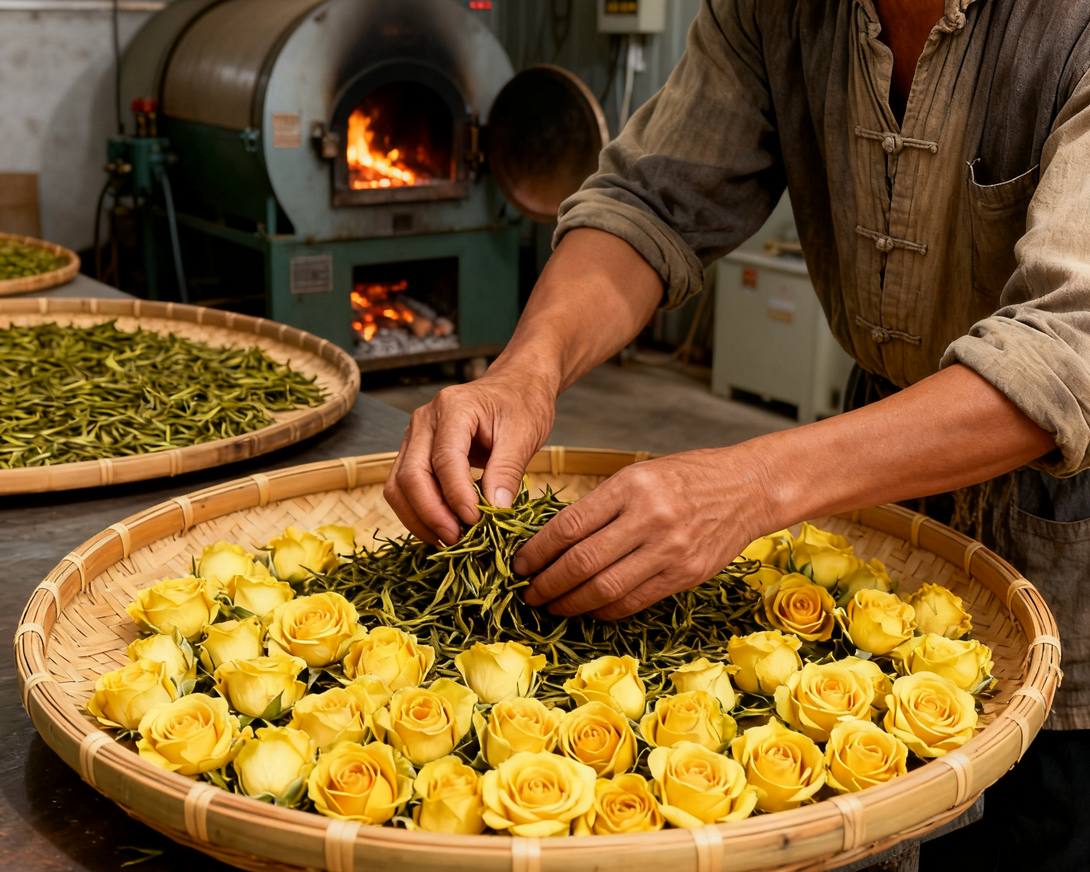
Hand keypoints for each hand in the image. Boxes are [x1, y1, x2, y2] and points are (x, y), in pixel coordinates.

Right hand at [384, 371, 557, 546]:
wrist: (515, 386)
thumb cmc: (522, 404)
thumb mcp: (524, 435)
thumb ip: (507, 471)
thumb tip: (495, 511)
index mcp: (454, 408)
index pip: (444, 460)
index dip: (457, 496)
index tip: (476, 522)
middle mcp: (425, 419)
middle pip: (411, 475)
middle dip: (431, 514)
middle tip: (458, 540)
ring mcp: (415, 435)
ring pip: (399, 485)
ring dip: (419, 518)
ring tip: (449, 540)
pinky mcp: (415, 451)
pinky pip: (404, 486)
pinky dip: (418, 511)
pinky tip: (442, 528)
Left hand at [514, 448, 773, 619]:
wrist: (748, 488)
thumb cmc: (688, 477)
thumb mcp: (639, 474)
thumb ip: (601, 506)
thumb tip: (553, 542)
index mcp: (630, 486)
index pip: (568, 526)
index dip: (536, 551)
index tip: (519, 564)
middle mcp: (649, 518)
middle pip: (581, 562)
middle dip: (547, 584)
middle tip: (528, 593)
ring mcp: (670, 550)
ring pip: (604, 589)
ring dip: (570, 604)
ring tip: (552, 607)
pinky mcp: (685, 575)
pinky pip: (633, 602)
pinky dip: (604, 611)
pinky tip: (588, 610)